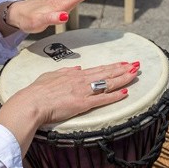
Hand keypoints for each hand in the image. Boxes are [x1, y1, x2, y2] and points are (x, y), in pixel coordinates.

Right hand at [0, 59, 139, 152]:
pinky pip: (102, 99)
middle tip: (137, 64)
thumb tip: (76, 69)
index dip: (112, 66)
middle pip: (106, 73)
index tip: (124, 63)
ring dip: (123, 78)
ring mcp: (83, 92)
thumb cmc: (36, 92)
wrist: (31, 103)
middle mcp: (81, 81)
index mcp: (73, 75)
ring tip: (136, 74)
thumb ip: (64, 72)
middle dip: (123, 69)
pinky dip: (115, 96)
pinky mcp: (82, 104)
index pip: (98, 69)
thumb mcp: (50, 76)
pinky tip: (126, 93)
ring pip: (107, 84)